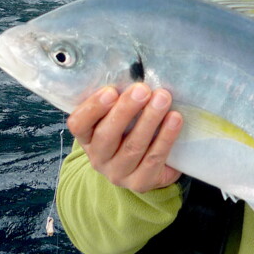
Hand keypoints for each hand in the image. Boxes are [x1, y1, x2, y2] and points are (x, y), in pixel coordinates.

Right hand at [66, 83, 182, 192]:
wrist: (142, 169)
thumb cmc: (128, 132)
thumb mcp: (117, 117)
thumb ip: (118, 100)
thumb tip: (136, 70)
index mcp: (87, 138)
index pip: (78, 124)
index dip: (93, 108)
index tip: (110, 91)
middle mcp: (98, 158)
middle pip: (107, 135)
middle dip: (126, 110)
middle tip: (143, 89)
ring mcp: (118, 173)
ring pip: (133, 147)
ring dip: (149, 120)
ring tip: (163, 98)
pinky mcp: (140, 182)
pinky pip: (154, 158)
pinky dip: (166, 137)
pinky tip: (175, 119)